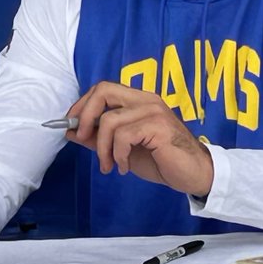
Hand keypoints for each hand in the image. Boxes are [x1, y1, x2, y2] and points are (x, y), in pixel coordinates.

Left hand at [66, 81, 212, 196]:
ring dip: (102, 148)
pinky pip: (124, 136)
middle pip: (104, 90)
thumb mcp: (122, 149)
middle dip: (85, 116)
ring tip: (109, 165)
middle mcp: (146, 100)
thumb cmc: (161, 160)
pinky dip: (118, 155)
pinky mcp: (159, 127)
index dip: (82, 104)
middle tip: (81, 138)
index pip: (103, 88)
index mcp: (138, 100)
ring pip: (110, 120)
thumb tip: (69, 130)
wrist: (193, 174)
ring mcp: (154, 111)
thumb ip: (99, 138)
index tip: (71, 125)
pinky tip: (124, 166)